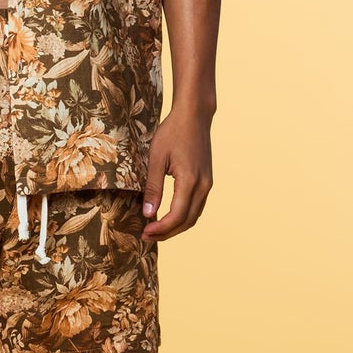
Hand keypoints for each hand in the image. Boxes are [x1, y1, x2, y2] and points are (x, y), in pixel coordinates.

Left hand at [141, 108, 212, 241]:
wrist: (194, 115)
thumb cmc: (172, 132)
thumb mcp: (156, 158)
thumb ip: (152, 188)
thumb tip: (147, 214)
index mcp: (190, 181)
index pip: (177, 216)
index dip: (161, 229)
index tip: (144, 232)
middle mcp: (203, 185)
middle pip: (187, 221)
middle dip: (167, 233)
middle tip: (147, 236)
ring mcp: (208, 184)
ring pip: (194, 216)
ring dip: (176, 227)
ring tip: (155, 229)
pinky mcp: (207, 181)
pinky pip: (197, 206)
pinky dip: (183, 216)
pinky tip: (168, 216)